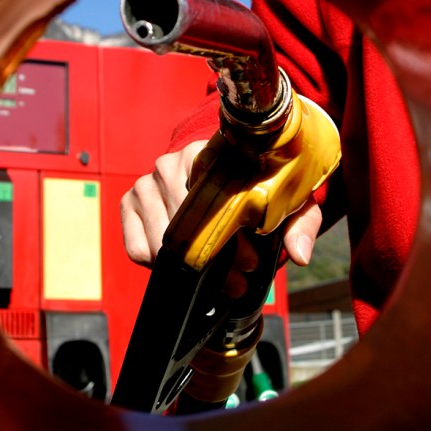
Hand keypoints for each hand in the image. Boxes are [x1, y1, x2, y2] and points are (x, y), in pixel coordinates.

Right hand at [120, 140, 322, 296]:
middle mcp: (173, 162)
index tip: (250, 264)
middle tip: (236, 278)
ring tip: (214, 276)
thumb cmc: (256, 188)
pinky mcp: (129, 201)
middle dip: (213, 260)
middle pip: (186, 225)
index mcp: (210, 152)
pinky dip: (157, 265)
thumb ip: (300, 224)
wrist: (223, 171)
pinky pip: (137, 246)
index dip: (233, 242)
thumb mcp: (287, 202)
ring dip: (187, 266)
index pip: (214, 202)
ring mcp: (148, 181)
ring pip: (161, 240)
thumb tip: (299, 255)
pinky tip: (180, 263)